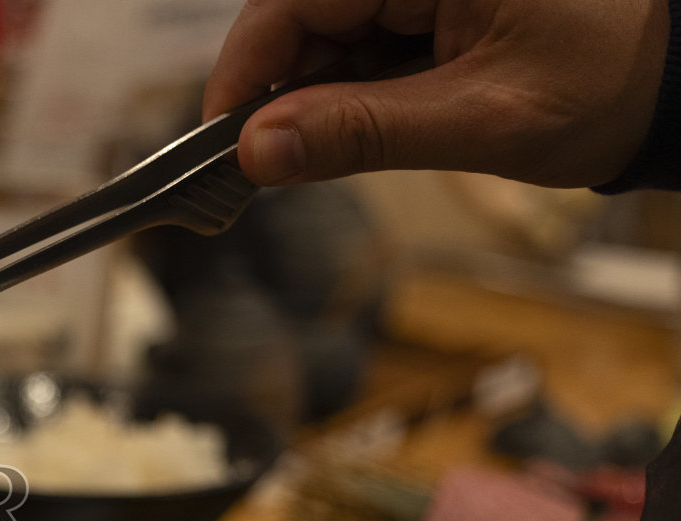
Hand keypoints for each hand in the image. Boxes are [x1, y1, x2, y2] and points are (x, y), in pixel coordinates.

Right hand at [203, 0, 669, 187]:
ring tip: (352, 146)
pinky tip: (380, 121)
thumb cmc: (606, 86)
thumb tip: (256, 151)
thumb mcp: (480, 121)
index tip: (219, 146)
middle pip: (299, 17)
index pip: (292, 1)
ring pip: (322, 34)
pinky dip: (351, 90)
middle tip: (272, 169)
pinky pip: (357, 40)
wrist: (673, 83)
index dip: (243, 73)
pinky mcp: (425, 0)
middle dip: (282, 93)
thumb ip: (361, 134)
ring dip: (318, 97)